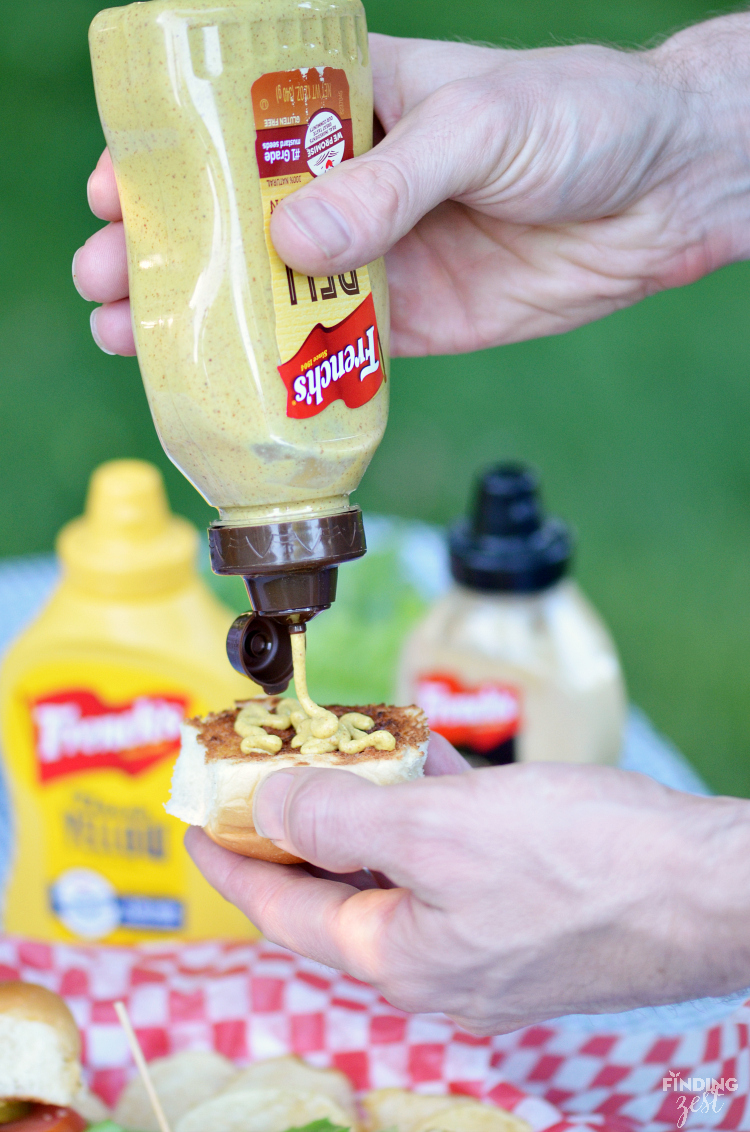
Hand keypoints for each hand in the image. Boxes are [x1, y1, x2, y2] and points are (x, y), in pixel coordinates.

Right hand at [75, 15, 749, 355]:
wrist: (665, 197)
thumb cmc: (581, 120)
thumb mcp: (480, 126)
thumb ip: (390, 181)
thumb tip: (294, 238)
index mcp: (357, 103)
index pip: (239, 125)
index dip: (171, 157)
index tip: (113, 187)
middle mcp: (355, 181)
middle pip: (237, 218)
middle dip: (167, 248)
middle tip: (104, 279)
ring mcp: (378, 255)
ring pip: (272, 290)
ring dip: (206, 317)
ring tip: (135, 337)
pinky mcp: (411, 320)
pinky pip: (335, 349)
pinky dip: (284, 371)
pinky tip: (229, 387)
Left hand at [185, 737, 749, 1034]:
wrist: (710, 886)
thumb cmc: (587, 864)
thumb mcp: (441, 831)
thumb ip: (340, 822)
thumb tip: (269, 809)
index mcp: (401, 957)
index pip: (282, 912)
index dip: (230, 863)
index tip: (197, 826)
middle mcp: (437, 959)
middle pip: (337, 887)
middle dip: (300, 824)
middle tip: (270, 769)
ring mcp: (484, 936)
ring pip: (397, 864)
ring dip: (367, 806)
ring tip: (341, 750)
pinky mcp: (526, 906)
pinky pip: (451, 854)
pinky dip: (428, 807)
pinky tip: (425, 757)